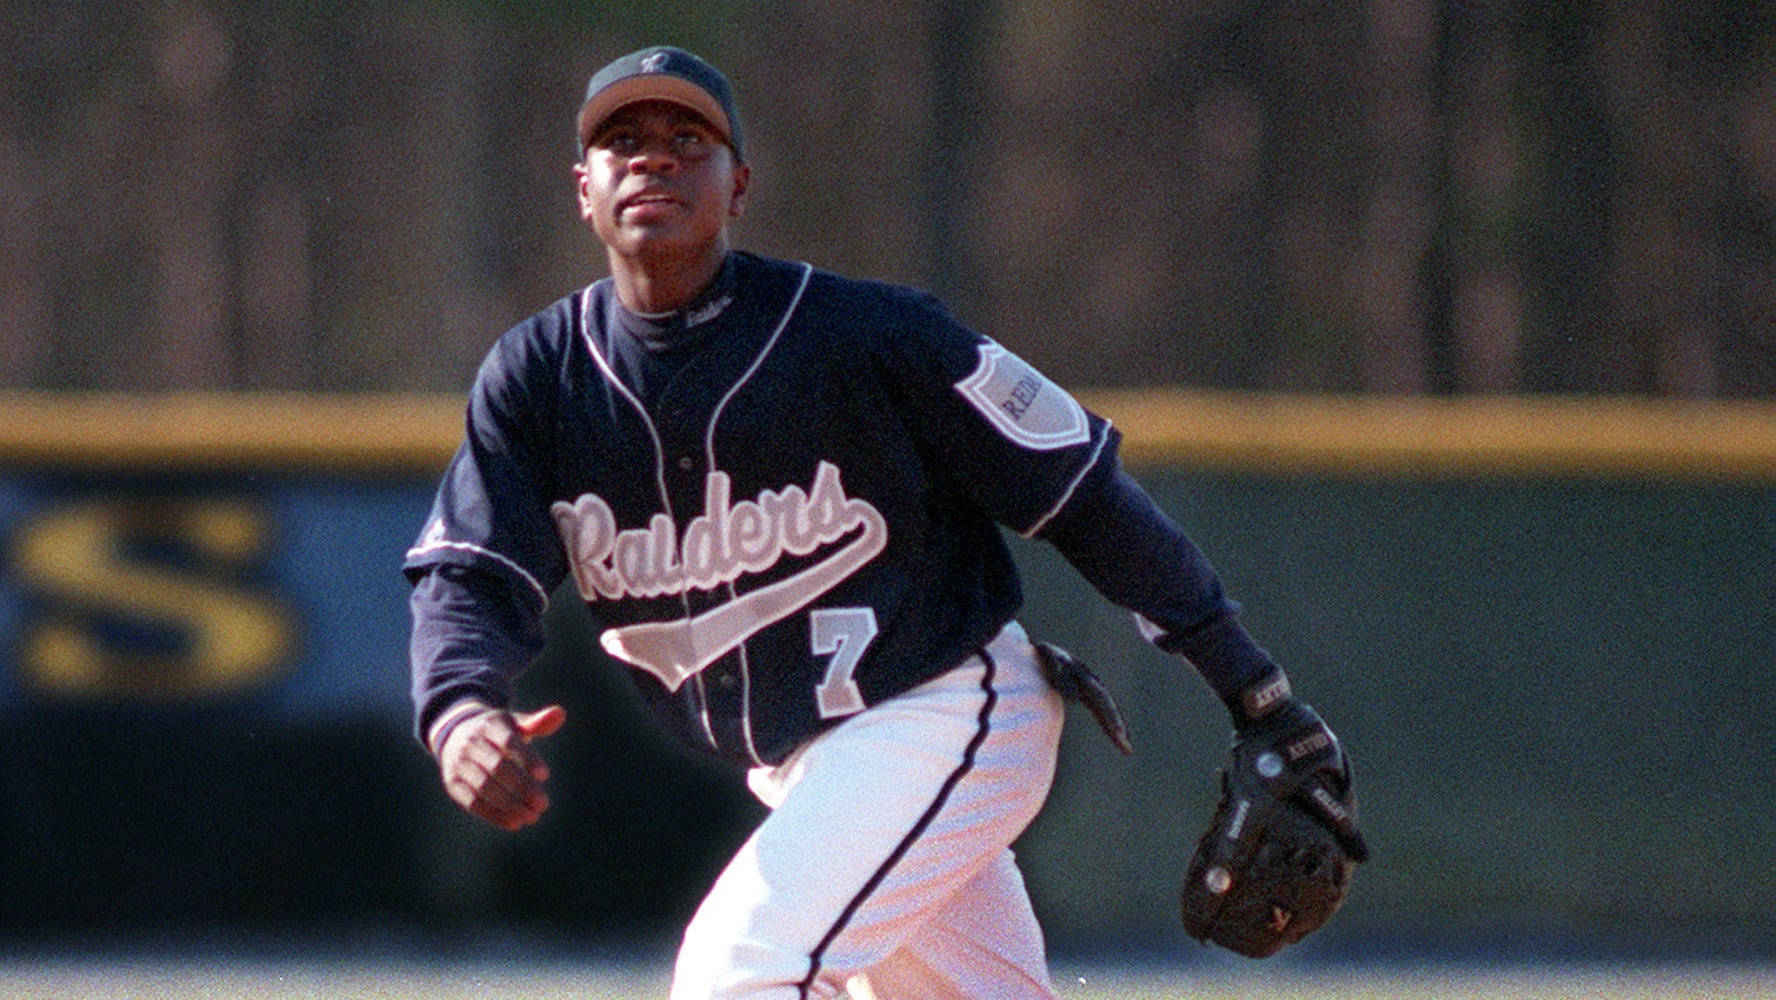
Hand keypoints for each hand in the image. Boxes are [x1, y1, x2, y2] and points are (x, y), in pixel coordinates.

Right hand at [436, 705, 566, 830]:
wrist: (455, 734)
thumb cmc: (496, 732)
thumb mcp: (514, 723)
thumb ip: (536, 723)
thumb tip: (560, 714)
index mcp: (489, 725)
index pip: (508, 742)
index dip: (527, 759)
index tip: (545, 775)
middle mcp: (470, 744)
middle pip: (497, 767)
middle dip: (522, 787)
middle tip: (543, 803)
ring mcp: (458, 765)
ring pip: (484, 788)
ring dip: (509, 805)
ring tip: (532, 816)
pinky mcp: (453, 785)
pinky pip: (473, 802)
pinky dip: (494, 815)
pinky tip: (515, 823)